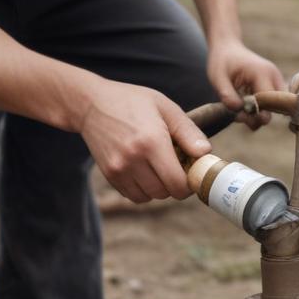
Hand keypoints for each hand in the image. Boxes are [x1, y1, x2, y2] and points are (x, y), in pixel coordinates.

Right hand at [79, 79, 210, 202]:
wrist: (92, 104)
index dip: (190, 184)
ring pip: (149, 197)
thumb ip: (189, 132)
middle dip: (176, 185)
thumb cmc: (134, 102)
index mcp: (151, 141)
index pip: (177, 183)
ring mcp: (117, 169)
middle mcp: (132, 159)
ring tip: (162, 168)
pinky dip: (144, 189)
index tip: (194, 173)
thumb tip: (206, 153)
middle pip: (164, 192)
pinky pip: (133, 196)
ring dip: (160, 188)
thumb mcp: (167, 108)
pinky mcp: (108, 175)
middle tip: (179, 168)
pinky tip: (147, 171)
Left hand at [206, 39, 284, 127]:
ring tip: (241, 109)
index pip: (269, 103)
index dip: (256, 115)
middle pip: (277, 107)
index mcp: (262, 73)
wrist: (228, 48)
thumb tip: (238, 111)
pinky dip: (263, 108)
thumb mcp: (217, 78)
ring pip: (278, 106)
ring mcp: (277, 79)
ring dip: (261, 113)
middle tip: (239, 115)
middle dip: (259, 116)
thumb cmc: (221, 61)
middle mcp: (274, 76)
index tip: (239, 116)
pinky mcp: (275, 83)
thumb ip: (227, 95)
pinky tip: (247, 105)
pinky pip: (274, 102)